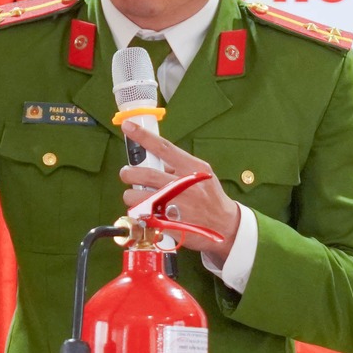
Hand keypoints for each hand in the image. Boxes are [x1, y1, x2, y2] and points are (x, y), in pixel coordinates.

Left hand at [119, 122, 241, 252]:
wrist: (225, 225)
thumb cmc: (210, 197)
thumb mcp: (201, 174)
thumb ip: (179, 166)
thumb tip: (153, 159)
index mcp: (192, 168)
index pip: (163, 148)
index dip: (143, 136)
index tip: (128, 127)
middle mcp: (183, 186)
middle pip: (145, 174)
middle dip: (129, 173)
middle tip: (127, 174)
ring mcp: (176, 206)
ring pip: (138, 197)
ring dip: (131, 196)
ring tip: (135, 196)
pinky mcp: (169, 225)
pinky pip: (143, 216)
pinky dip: (139, 213)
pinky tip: (144, 212)